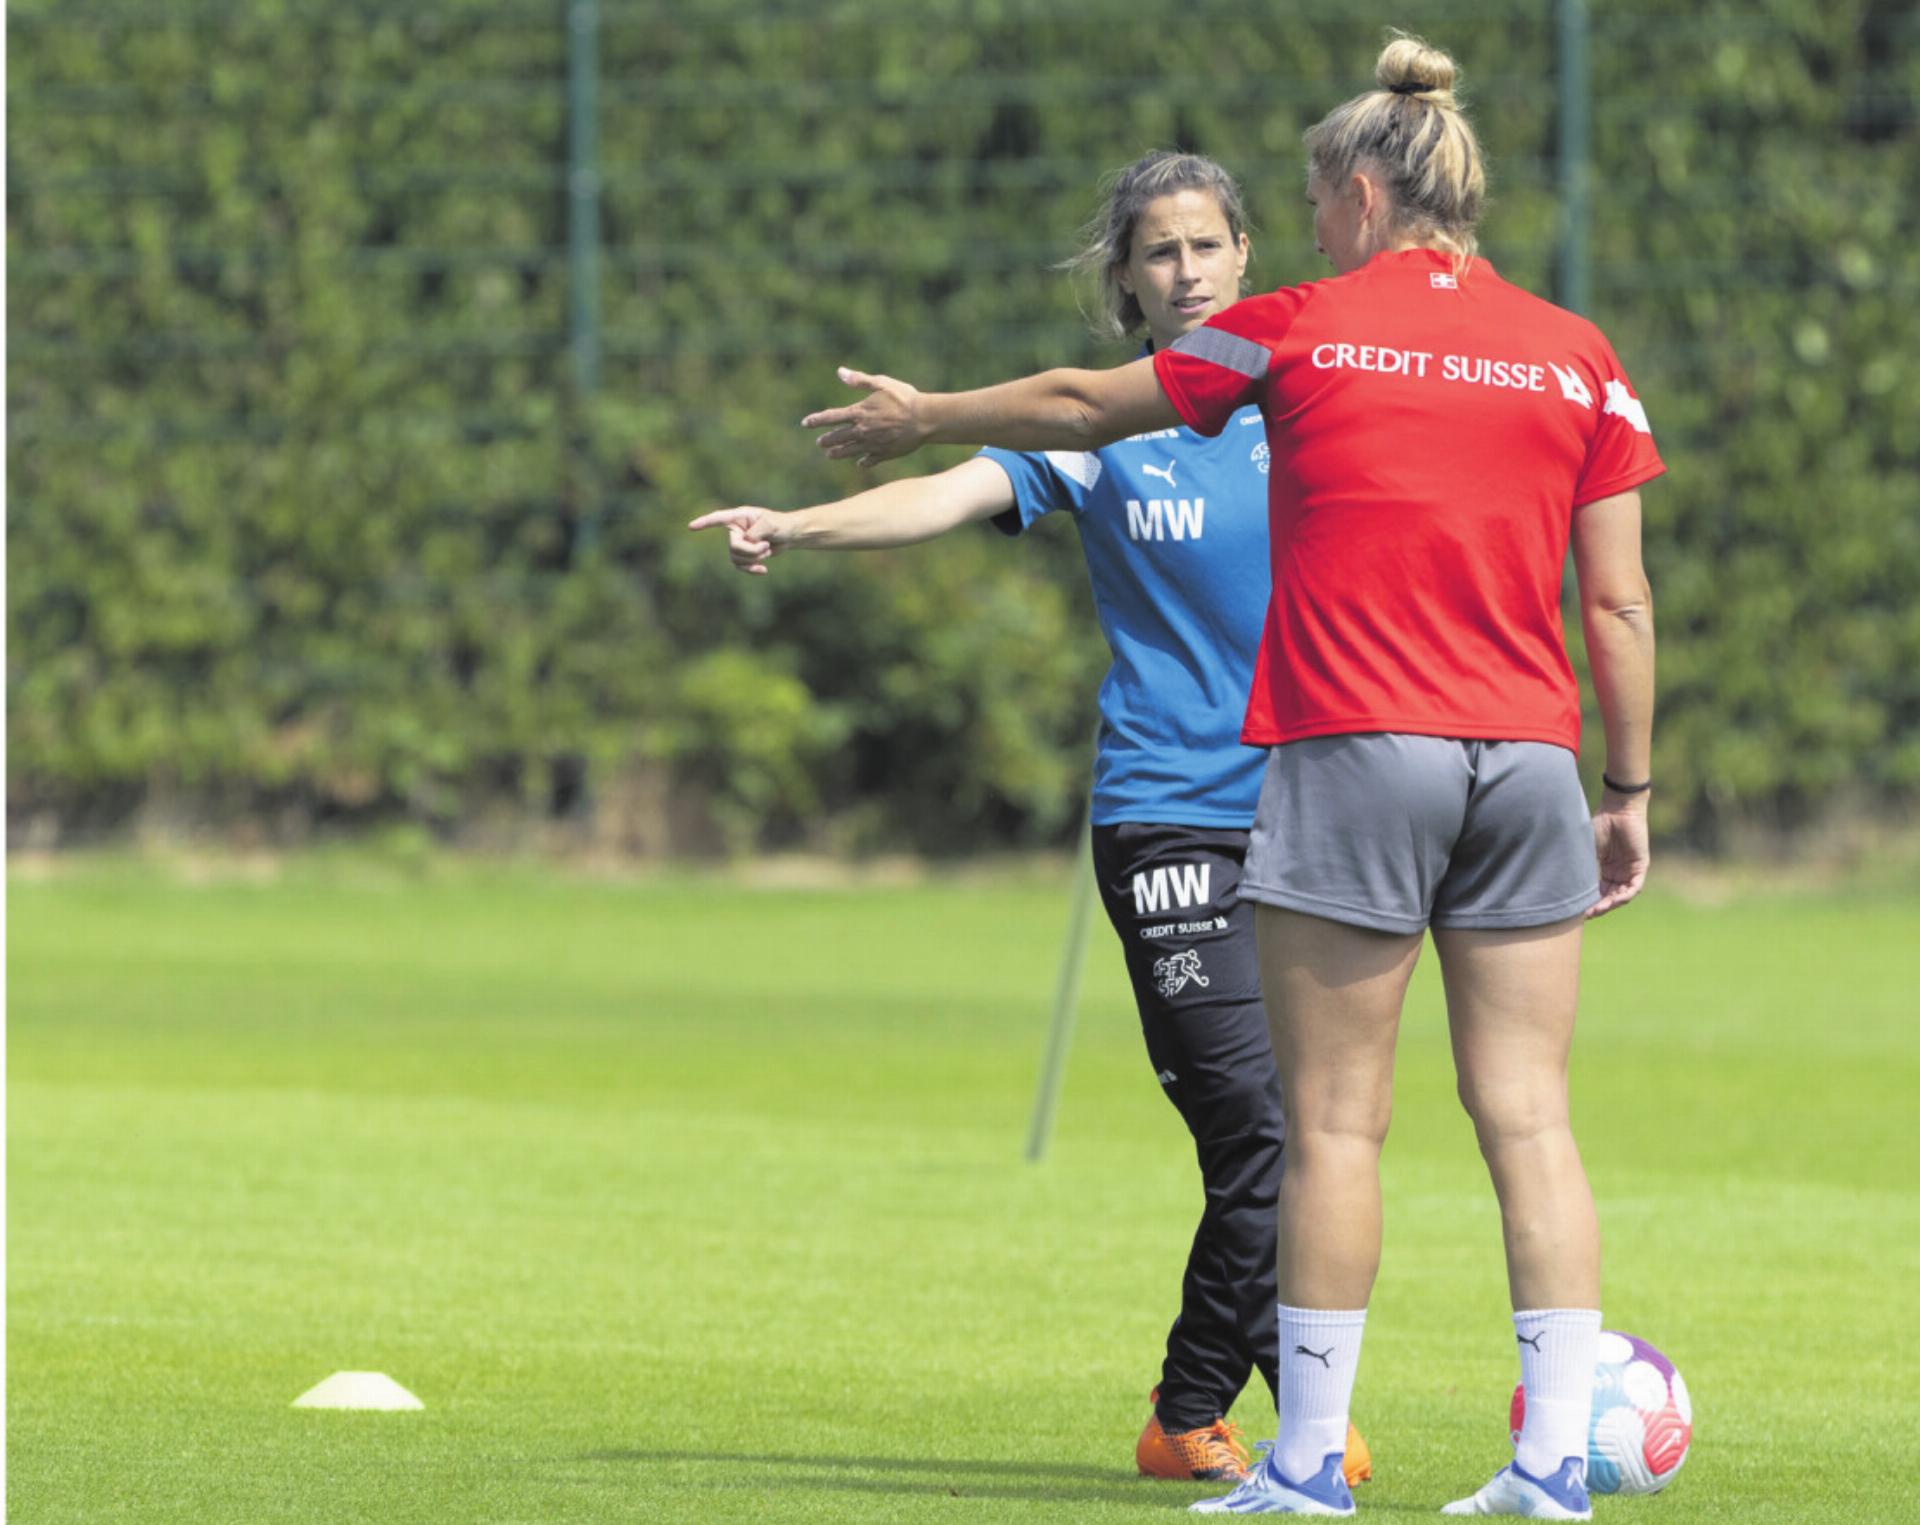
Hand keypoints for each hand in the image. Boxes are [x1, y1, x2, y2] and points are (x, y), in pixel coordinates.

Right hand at [687, 506, 787, 574]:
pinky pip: (741, 566)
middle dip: (751, 551)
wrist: (789, 535)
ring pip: (736, 558)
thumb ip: (756, 532)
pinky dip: (752, 569)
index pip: (718, 519)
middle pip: (733, 547)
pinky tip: (763, 570)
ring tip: (767, 550)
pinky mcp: (744, 554)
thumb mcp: (771, 524)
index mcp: (740, 516)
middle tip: (766, 546)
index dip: (705, 523)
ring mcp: (739, 542)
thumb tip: (746, 542)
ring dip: (754, 558)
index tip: (691, 526)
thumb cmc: (781, 524)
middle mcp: (736, 529)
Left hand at [802, 366, 927, 465]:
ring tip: (830, 455)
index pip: (831, 417)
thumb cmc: (904, 398)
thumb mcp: (882, 383)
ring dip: (838, 453)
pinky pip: (869, 460)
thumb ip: (860, 380)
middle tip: (820, 443)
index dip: (816, 420)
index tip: (805, 423)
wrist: (924, 419)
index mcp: (860, 413)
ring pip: (849, 451)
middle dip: (826, 440)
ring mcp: (872, 444)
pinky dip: (863, 462)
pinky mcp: (884, 454)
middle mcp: (862, 431)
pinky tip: (860, 464)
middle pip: (838, 437)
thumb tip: (840, 372)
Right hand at [1587, 801, 1649, 917]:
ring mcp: (1629, 870)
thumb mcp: (1586, 850)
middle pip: (1609, 897)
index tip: (1577, 911)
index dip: (1589, 902)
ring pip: (1622, 895)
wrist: (1617, 809)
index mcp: (1604, 869)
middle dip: (1599, 907)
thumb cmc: (1599, 825)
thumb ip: (1582, 868)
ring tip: (1598, 909)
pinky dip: (1625, 895)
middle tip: (1587, 914)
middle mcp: (1618, 872)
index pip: (1598, 892)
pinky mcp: (1640, 866)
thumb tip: (1566, 887)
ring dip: (1611, 904)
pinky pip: (1634, 887)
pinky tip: (1615, 900)